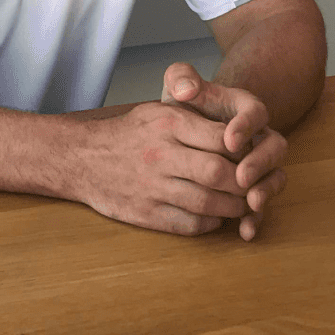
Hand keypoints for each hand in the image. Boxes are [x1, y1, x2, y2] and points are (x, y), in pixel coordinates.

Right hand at [66, 100, 259, 236]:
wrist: (80, 158)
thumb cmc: (127, 133)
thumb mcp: (158, 109)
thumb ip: (195, 117)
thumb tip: (238, 135)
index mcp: (168, 123)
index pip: (223, 138)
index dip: (245, 150)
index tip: (251, 156)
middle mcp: (161, 153)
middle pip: (219, 173)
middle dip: (244, 183)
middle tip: (253, 185)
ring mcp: (152, 186)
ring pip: (208, 203)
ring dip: (232, 208)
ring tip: (240, 204)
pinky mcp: (145, 213)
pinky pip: (189, 224)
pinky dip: (209, 224)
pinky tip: (215, 217)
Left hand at [161, 62, 289, 241]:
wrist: (185, 130)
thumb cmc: (185, 107)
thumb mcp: (180, 87)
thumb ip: (182, 77)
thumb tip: (185, 87)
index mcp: (244, 109)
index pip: (255, 112)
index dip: (246, 125)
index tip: (229, 139)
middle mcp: (258, 136)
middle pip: (274, 147)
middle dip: (260, 162)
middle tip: (240, 176)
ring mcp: (259, 164)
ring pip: (274, 176)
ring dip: (265, 190)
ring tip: (251, 203)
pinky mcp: (252, 188)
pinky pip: (262, 203)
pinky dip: (255, 217)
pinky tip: (244, 230)